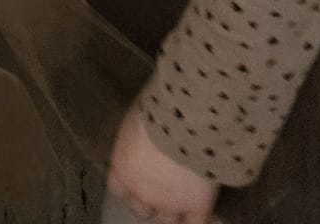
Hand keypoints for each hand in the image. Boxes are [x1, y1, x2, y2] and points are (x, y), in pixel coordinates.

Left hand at [107, 106, 216, 223]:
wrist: (187, 120)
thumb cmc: (160, 107)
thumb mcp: (141, 114)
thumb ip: (141, 130)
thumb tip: (147, 123)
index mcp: (124, 167)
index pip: (118, 188)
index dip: (128, 187)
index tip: (134, 182)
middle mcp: (142, 190)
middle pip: (140, 208)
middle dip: (148, 202)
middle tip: (159, 190)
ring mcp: (169, 202)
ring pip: (167, 221)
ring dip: (171, 216)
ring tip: (180, 205)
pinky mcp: (196, 204)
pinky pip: (195, 223)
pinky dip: (197, 222)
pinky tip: (201, 216)